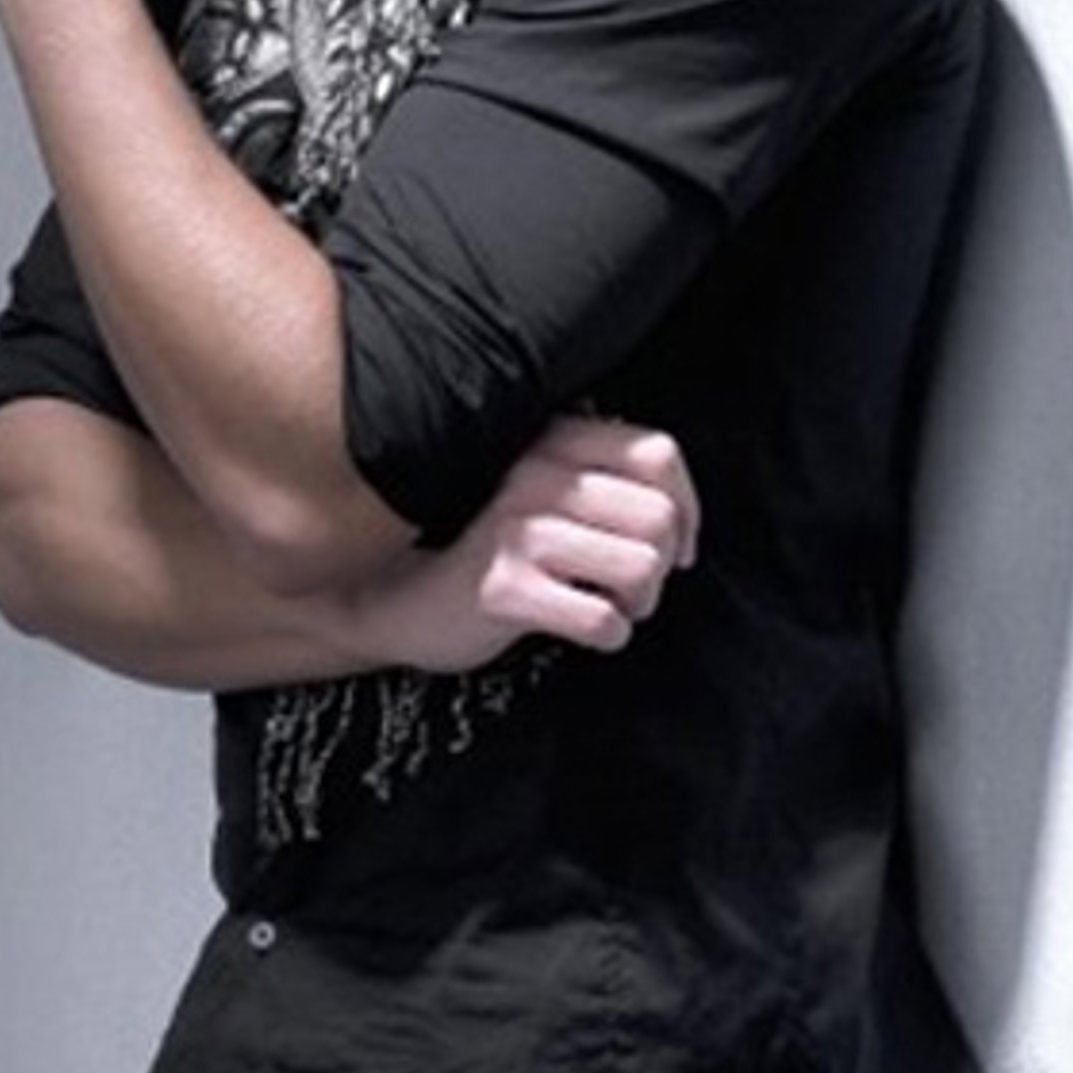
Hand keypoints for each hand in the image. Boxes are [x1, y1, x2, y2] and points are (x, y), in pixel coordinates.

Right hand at [349, 415, 699, 672]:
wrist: (384, 595)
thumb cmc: (474, 542)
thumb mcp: (532, 489)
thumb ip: (593, 479)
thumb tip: (680, 520)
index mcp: (549, 438)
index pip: (657, 453)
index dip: (687, 505)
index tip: (679, 544)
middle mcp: (533, 471)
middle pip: (658, 517)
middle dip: (663, 564)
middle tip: (635, 586)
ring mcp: (514, 528)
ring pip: (640, 567)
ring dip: (639, 602)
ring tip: (611, 606)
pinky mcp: (501, 587)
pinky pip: (598, 617)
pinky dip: (608, 634)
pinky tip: (584, 631)